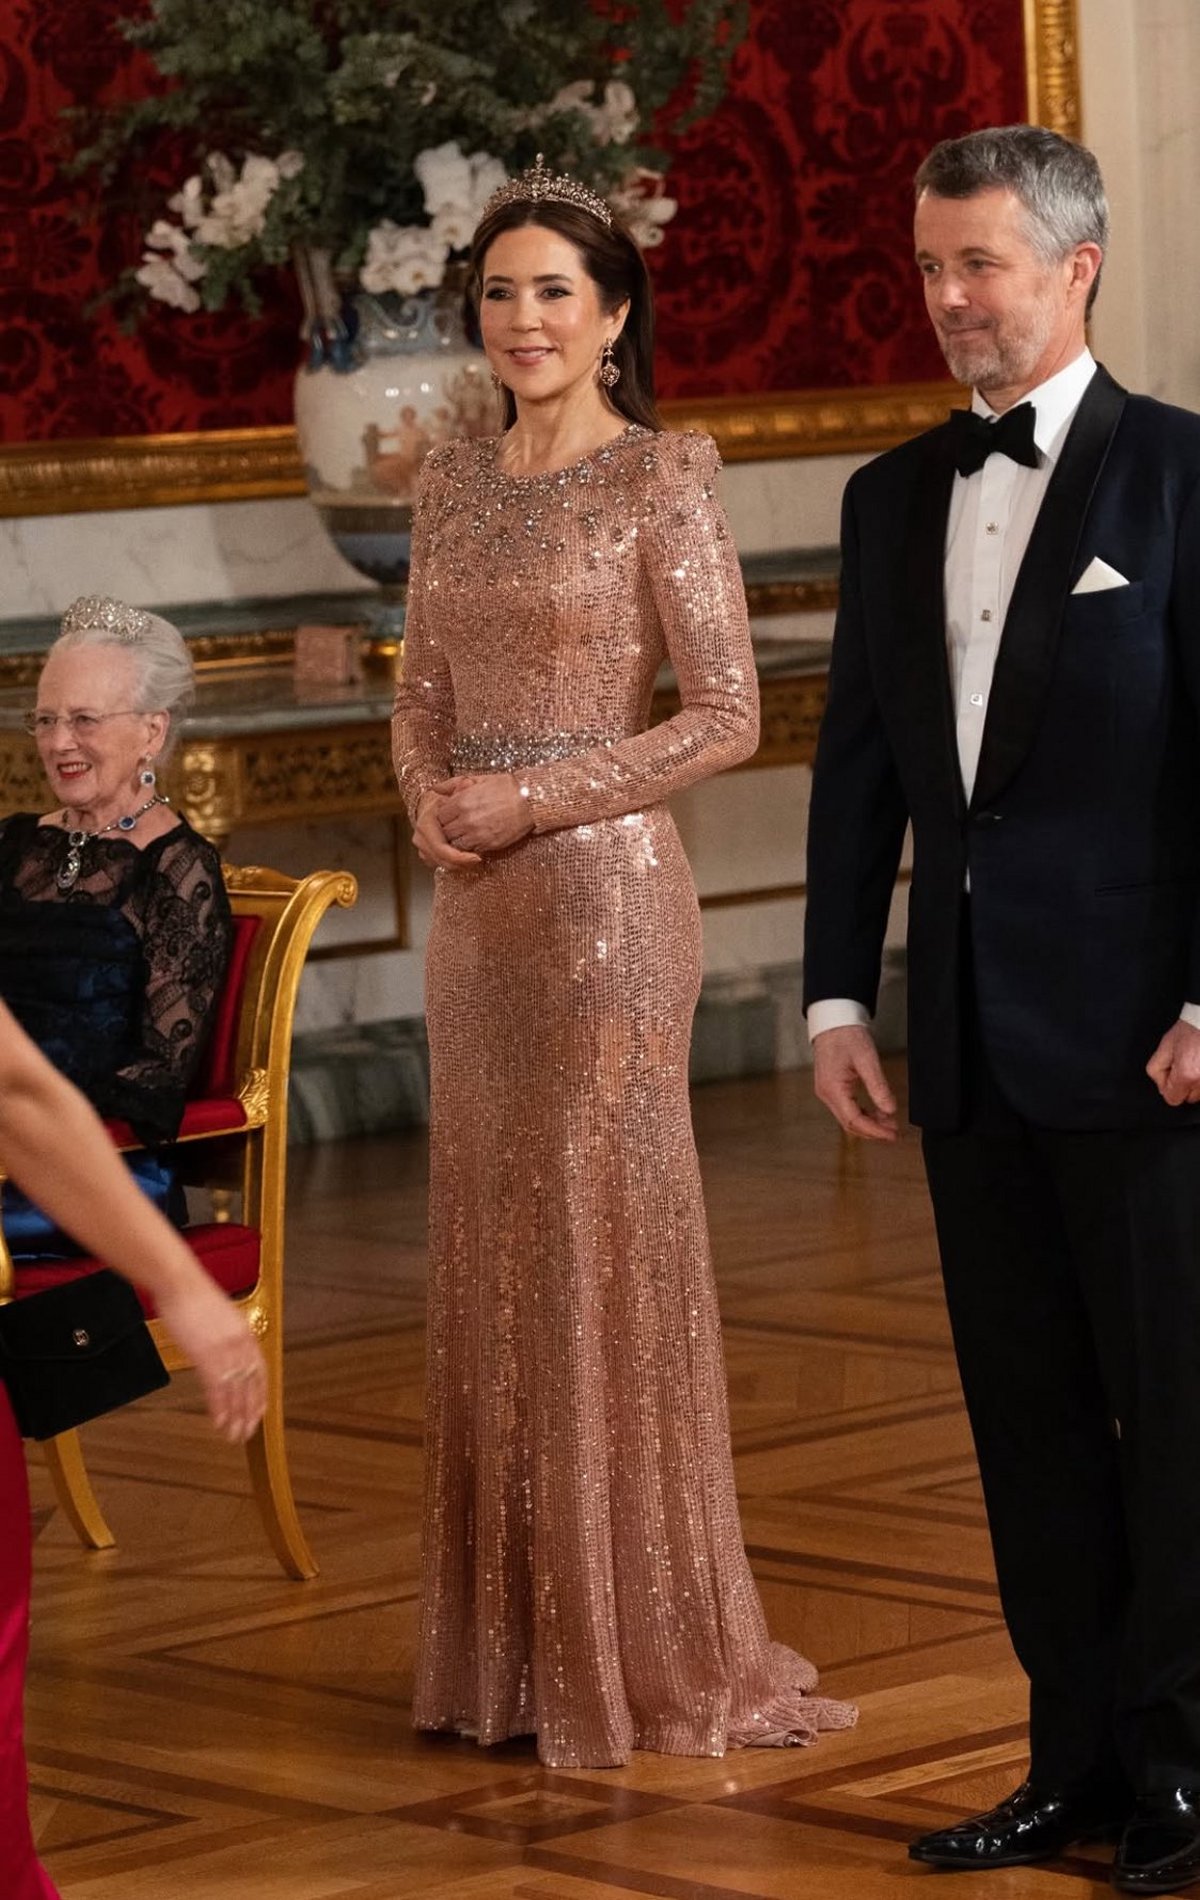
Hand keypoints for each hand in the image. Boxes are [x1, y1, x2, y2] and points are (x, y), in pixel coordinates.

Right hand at [154, 1276, 266, 1443]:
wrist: (179, 1283)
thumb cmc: (192, 1297)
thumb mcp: (219, 1316)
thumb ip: (226, 1335)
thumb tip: (224, 1351)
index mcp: (245, 1333)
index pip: (260, 1370)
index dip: (260, 1394)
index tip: (259, 1412)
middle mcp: (240, 1343)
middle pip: (251, 1385)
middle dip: (249, 1412)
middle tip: (247, 1433)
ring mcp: (225, 1350)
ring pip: (236, 1391)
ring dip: (235, 1416)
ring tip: (233, 1435)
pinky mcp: (206, 1355)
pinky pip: (218, 1388)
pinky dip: (220, 1408)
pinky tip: (219, 1422)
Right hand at [413, 791, 481, 869]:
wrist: (433, 803)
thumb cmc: (447, 797)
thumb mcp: (455, 789)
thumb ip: (460, 786)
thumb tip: (466, 783)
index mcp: (427, 822)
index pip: (441, 847)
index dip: (459, 856)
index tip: (477, 857)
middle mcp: (420, 835)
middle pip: (440, 858)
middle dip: (460, 863)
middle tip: (478, 861)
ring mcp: (421, 844)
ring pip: (439, 862)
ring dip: (457, 866)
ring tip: (474, 862)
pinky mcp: (424, 851)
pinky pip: (437, 863)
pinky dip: (451, 864)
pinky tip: (465, 862)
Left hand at [431, 773, 533, 853]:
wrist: (529, 801)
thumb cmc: (505, 787)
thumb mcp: (478, 780)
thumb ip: (453, 784)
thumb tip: (435, 788)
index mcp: (462, 801)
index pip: (440, 816)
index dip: (445, 816)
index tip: (452, 814)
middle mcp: (466, 819)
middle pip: (445, 831)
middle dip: (449, 828)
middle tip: (458, 824)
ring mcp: (476, 834)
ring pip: (455, 844)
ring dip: (458, 839)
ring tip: (467, 832)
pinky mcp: (488, 844)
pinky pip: (470, 850)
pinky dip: (470, 846)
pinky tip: (477, 838)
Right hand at [812, 1024, 899, 1141]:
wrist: (833, 1021)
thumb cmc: (846, 1035)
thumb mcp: (867, 1060)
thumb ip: (879, 1086)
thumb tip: (890, 1110)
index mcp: (833, 1088)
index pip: (854, 1120)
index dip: (874, 1131)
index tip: (891, 1134)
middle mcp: (826, 1093)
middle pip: (849, 1123)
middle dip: (873, 1131)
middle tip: (894, 1133)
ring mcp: (826, 1091)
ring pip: (847, 1118)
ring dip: (868, 1123)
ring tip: (889, 1123)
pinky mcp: (830, 1087)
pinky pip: (846, 1108)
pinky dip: (862, 1114)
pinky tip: (876, 1112)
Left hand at [1146, 1018, 1199, 1105]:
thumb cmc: (1192, 1027)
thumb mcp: (1165, 1046)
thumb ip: (1157, 1069)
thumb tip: (1161, 1086)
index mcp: (1187, 1074)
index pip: (1172, 1099)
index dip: (1168, 1086)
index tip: (1172, 1073)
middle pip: (1189, 1098)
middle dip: (1185, 1083)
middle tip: (1187, 1062)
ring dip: (1198, 1081)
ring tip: (1197, 1060)